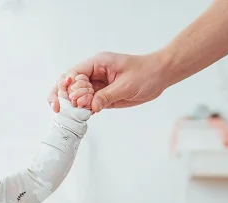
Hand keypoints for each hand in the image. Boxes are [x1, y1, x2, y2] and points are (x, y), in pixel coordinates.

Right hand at [49, 51, 169, 112]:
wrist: (160, 76)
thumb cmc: (146, 73)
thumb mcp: (126, 84)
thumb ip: (107, 96)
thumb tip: (91, 106)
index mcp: (97, 64)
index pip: (74, 73)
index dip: (68, 85)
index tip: (71, 97)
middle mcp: (94, 74)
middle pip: (70, 85)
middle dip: (69, 96)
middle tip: (76, 106)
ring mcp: (97, 86)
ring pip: (77, 96)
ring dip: (76, 105)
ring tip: (84, 110)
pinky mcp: (102, 97)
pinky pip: (88, 104)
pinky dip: (84, 110)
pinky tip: (86, 113)